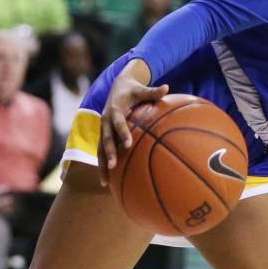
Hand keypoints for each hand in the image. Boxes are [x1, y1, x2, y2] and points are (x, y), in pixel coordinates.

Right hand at [99, 61, 167, 185]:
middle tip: (113, 166)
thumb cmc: (133, 89)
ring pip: (100, 149)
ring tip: (105, 181)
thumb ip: (153, 91)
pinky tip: (108, 180)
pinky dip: (103, 164)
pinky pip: (102, 151)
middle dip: (109, 153)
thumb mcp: (141, 89)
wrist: (117, 86)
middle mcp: (105, 121)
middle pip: (106, 139)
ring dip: (102, 164)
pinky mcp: (103, 135)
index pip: (118, 123)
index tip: (128, 144)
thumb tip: (167, 87)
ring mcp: (103, 129)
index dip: (122, 133)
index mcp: (114, 110)